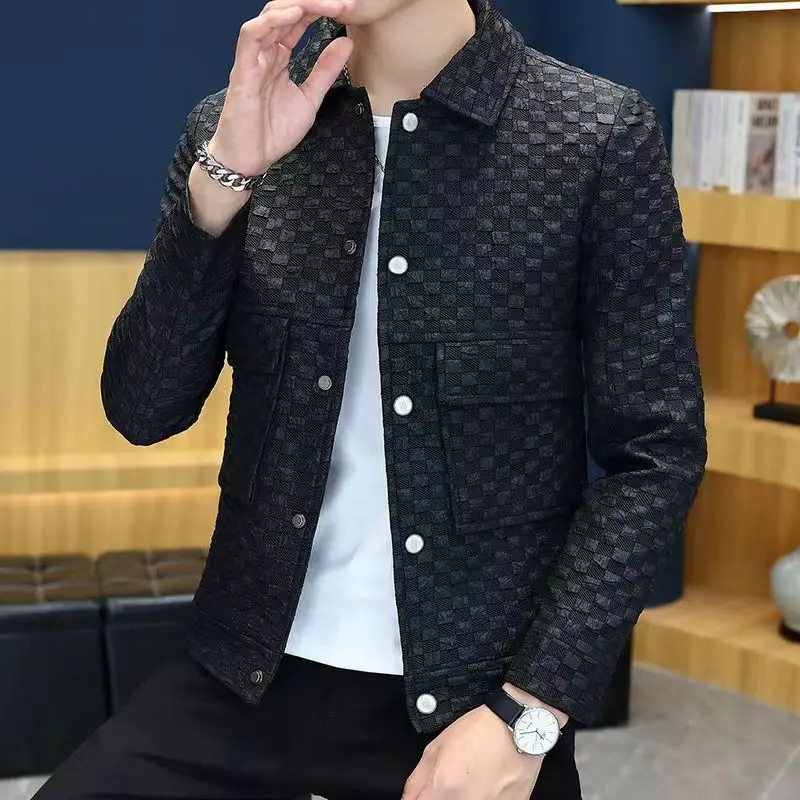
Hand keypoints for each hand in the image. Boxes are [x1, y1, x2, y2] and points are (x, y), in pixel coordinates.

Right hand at [210, 0, 355, 176]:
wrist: (251, 158)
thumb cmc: (272, 131)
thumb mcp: (310, 98)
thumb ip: (325, 70)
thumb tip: (346, 42)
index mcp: (279, 56)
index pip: (299, 21)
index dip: (321, 10)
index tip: (347, 9)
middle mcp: (266, 52)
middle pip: (286, 12)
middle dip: (314, 4)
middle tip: (343, 3)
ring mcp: (253, 58)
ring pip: (271, 16)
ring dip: (299, 5)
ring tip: (326, 4)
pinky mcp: (242, 69)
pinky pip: (252, 35)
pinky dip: (273, 21)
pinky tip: (295, 13)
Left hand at [402, 705, 541, 799]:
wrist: (518, 727)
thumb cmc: (481, 731)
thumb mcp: (437, 746)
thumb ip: (417, 779)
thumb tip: (408, 799)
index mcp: (444, 787)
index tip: (424, 797)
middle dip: (443, 797)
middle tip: (452, 784)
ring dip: (464, 796)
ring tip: (473, 782)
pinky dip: (485, 797)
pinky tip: (488, 786)